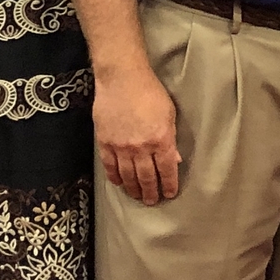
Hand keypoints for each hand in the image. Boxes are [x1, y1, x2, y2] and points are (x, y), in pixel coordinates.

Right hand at [94, 63, 179, 203]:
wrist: (122, 78)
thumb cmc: (150, 92)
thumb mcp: (169, 114)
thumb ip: (171, 139)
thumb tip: (174, 160)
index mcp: (161, 140)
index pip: (167, 171)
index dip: (169, 185)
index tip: (169, 194)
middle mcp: (141, 148)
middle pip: (147, 178)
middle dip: (151, 193)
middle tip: (152, 201)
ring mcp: (121, 146)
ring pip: (128, 176)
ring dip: (133, 189)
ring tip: (137, 196)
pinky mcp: (105, 142)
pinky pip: (109, 166)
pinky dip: (115, 177)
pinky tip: (119, 183)